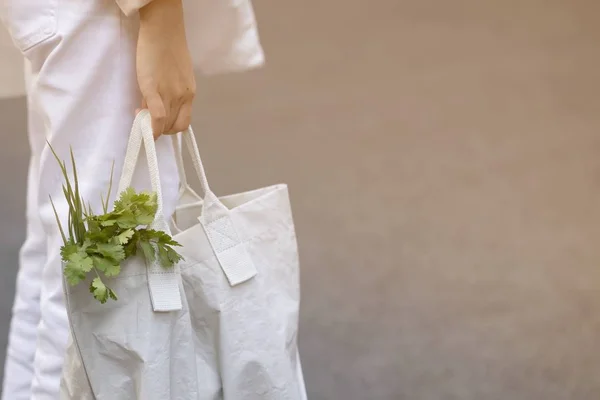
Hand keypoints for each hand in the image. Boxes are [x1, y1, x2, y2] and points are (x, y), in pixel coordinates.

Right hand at [137, 0, 195, 137]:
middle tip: (146, 117)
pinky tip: (141, 123)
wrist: (163, 31)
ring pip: (164, 124)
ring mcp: (170, 95)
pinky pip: (156, 116)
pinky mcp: (154, 90)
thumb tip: (153, 107)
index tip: (158, 122)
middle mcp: (183, 97)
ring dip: (152, 126)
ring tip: (141, 112)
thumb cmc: (168, 49)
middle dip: (159, 128)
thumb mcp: (176, 75)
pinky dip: (150, 127)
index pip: (183, 123)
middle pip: (173, 126)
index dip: (170, 128)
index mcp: (189, 94)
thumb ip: (168, 92)